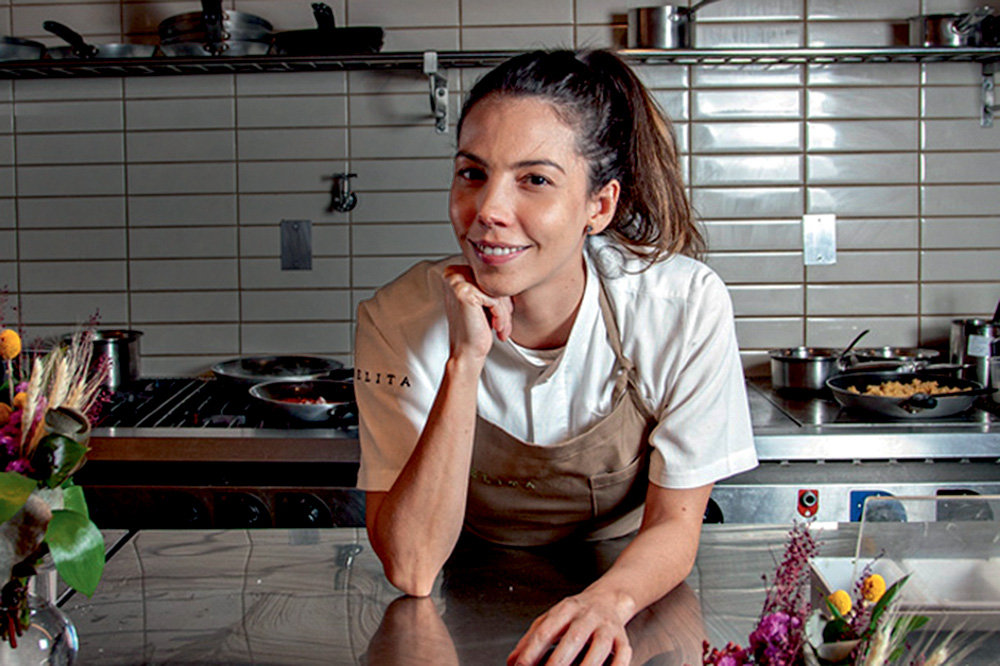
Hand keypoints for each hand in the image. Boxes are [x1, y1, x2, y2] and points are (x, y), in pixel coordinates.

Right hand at [442, 265, 512, 360]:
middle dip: (504, 304)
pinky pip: (496, 300)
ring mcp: (457, 282)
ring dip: (504, 312)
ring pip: (497, 291)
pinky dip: (501, 316)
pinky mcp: (465, 293)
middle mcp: (453, 274)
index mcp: (454, 272)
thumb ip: (489, 284)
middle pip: (494, 283)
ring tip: (501, 327)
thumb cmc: (475, 329)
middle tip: (504, 323)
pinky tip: (496, 327)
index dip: (501, 295)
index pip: (489, 276)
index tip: (504, 312)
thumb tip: (512, 269)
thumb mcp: (483, 301)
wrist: (466, 352)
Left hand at [507, 590, 631, 665]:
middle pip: (573, 639)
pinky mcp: (622, 639)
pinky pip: (623, 655)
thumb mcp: (549, 620)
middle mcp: (587, 616)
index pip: (546, 630)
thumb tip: (512, 662)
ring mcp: (606, 627)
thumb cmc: (574, 615)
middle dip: (558, 662)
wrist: (608, 599)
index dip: (532, 651)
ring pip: (599, 647)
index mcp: (565, 610)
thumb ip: (530, 641)